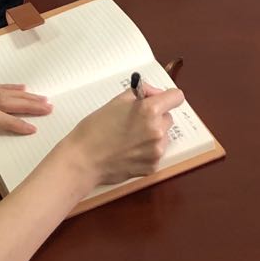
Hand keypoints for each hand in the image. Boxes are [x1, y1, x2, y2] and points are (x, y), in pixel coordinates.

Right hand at [62, 84, 186, 186]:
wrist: (83, 160)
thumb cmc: (95, 128)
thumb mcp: (117, 101)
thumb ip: (141, 93)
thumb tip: (155, 94)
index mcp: (149, 110)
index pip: (177, 97)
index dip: (167, 97)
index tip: (159, 101)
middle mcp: (157, 130)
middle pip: (168, 117)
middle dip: (156, 117)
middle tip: (134, 122)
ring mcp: (156, 151)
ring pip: (163, 136)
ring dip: (153, 135)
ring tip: (130, 139)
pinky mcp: (152, 167)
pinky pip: (156, 153)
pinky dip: (147, 152)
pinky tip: (129, 152)